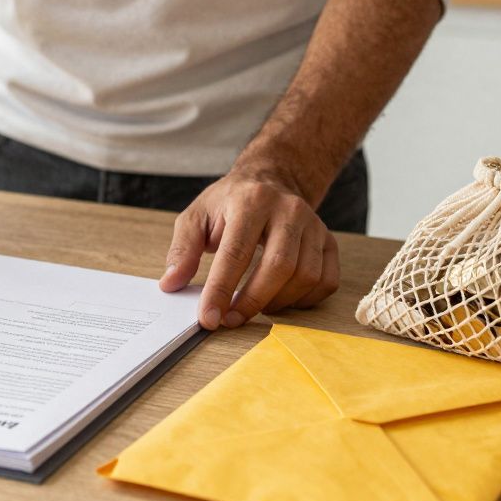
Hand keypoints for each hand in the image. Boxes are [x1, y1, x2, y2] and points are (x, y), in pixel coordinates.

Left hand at [158, 168, 338, 329]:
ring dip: (277, 303)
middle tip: (231, 320)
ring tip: (252, 308)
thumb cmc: (229, 202)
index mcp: (251, 201)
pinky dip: (303, 300)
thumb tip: (171, 284)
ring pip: (305, 276)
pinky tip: (280, 300)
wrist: (269, 181)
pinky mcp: (329, 241)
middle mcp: (288, 210)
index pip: (237, 252)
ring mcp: (314, 225)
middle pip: (279, 267)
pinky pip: (326, 281)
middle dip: (252, 302)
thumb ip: (183, 249)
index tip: (209, 318)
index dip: (221, 290)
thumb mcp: (197, 216)